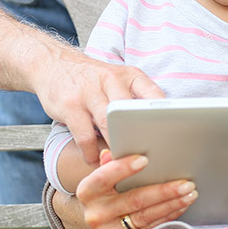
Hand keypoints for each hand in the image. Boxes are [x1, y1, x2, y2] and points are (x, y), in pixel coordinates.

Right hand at [34, 47, 164, 163]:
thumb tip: (159, 131)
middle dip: (140, 136)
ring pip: (107, 125)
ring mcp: (89, 92)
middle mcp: (111, 80)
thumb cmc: (94, 80)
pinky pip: (84, 136)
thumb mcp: (119, 80)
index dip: (165, 116)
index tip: (172, 137)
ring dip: (116, 148)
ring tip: (122, 165)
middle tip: (148, 159)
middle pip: (130, 112)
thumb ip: (136, 100)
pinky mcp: (70, 106)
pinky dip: (91, 153)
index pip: (153, 94)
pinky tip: (95, 161)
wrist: (54, 63)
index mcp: (130, 75)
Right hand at [75, 149, 197, 228]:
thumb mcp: (103, 175)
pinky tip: (181, 206)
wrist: (100, 220)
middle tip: (186, 183)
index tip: (145, 159)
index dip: (123, 168)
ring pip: (145, 217)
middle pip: (134, 200)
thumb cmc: (107, 190)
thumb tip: (112, 152)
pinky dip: (168, 216)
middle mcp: (95, 215)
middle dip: (163, 190)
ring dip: (172, 204)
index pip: (103, 178)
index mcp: (87, 192)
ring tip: (190, 193)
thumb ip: (110, 164)